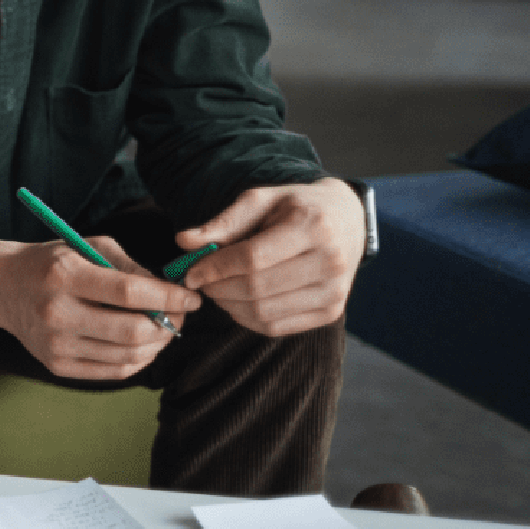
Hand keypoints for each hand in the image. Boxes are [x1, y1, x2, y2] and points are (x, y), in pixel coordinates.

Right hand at [0, 237, 199, 378]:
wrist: (2, 287)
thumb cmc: (51, 263)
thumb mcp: (86, 246)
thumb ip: (130, 267)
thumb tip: (171, 292)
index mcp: (64, 276)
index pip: (128, 292)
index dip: (168, 297)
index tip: (192, 297)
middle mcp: (57, 313)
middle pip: (132, 331)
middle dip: (168, 324)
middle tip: (180, 314)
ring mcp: (55, 345)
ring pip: (128, 357)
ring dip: (157, 344)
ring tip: (163, 327)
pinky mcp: (57, 366)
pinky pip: (114, 372)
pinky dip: (138, 360)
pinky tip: (143, 344)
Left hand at [176, 180, 363, 335]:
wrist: (346, 221)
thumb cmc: (296, 207)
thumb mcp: (261, 201)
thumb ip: (223, 222)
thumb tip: (183, 241)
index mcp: (313, 226)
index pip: (252, 258)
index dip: (215, 268)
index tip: (190, 272)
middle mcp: (330, 262)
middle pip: (257, 288)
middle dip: (218, 288)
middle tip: (200, 281)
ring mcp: (334, 292)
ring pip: (264, 312)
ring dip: (229, 305)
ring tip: (217, 289)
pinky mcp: (331, 312)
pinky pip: (276, 327)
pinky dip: (247, 319)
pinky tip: (237, 301)